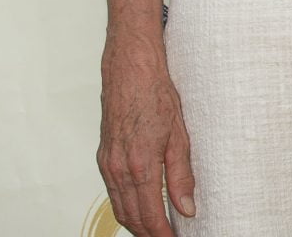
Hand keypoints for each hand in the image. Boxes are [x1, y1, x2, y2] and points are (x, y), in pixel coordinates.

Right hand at [98, 38, 195, 236]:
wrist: (130, 69)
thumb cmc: (156, 95)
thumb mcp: (179, 135)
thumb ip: (181, 175)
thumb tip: (187, 207)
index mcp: (140, 165)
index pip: (150, 215)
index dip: (162, 234)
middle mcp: (118, 169)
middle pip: (131, 216)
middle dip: (148, 233)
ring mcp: (108, 163)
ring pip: (119, 206)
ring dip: (136, 222)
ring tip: (155, 230)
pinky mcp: (104, 157)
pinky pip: (113, 191)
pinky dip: (126, 205)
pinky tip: (140, 206)